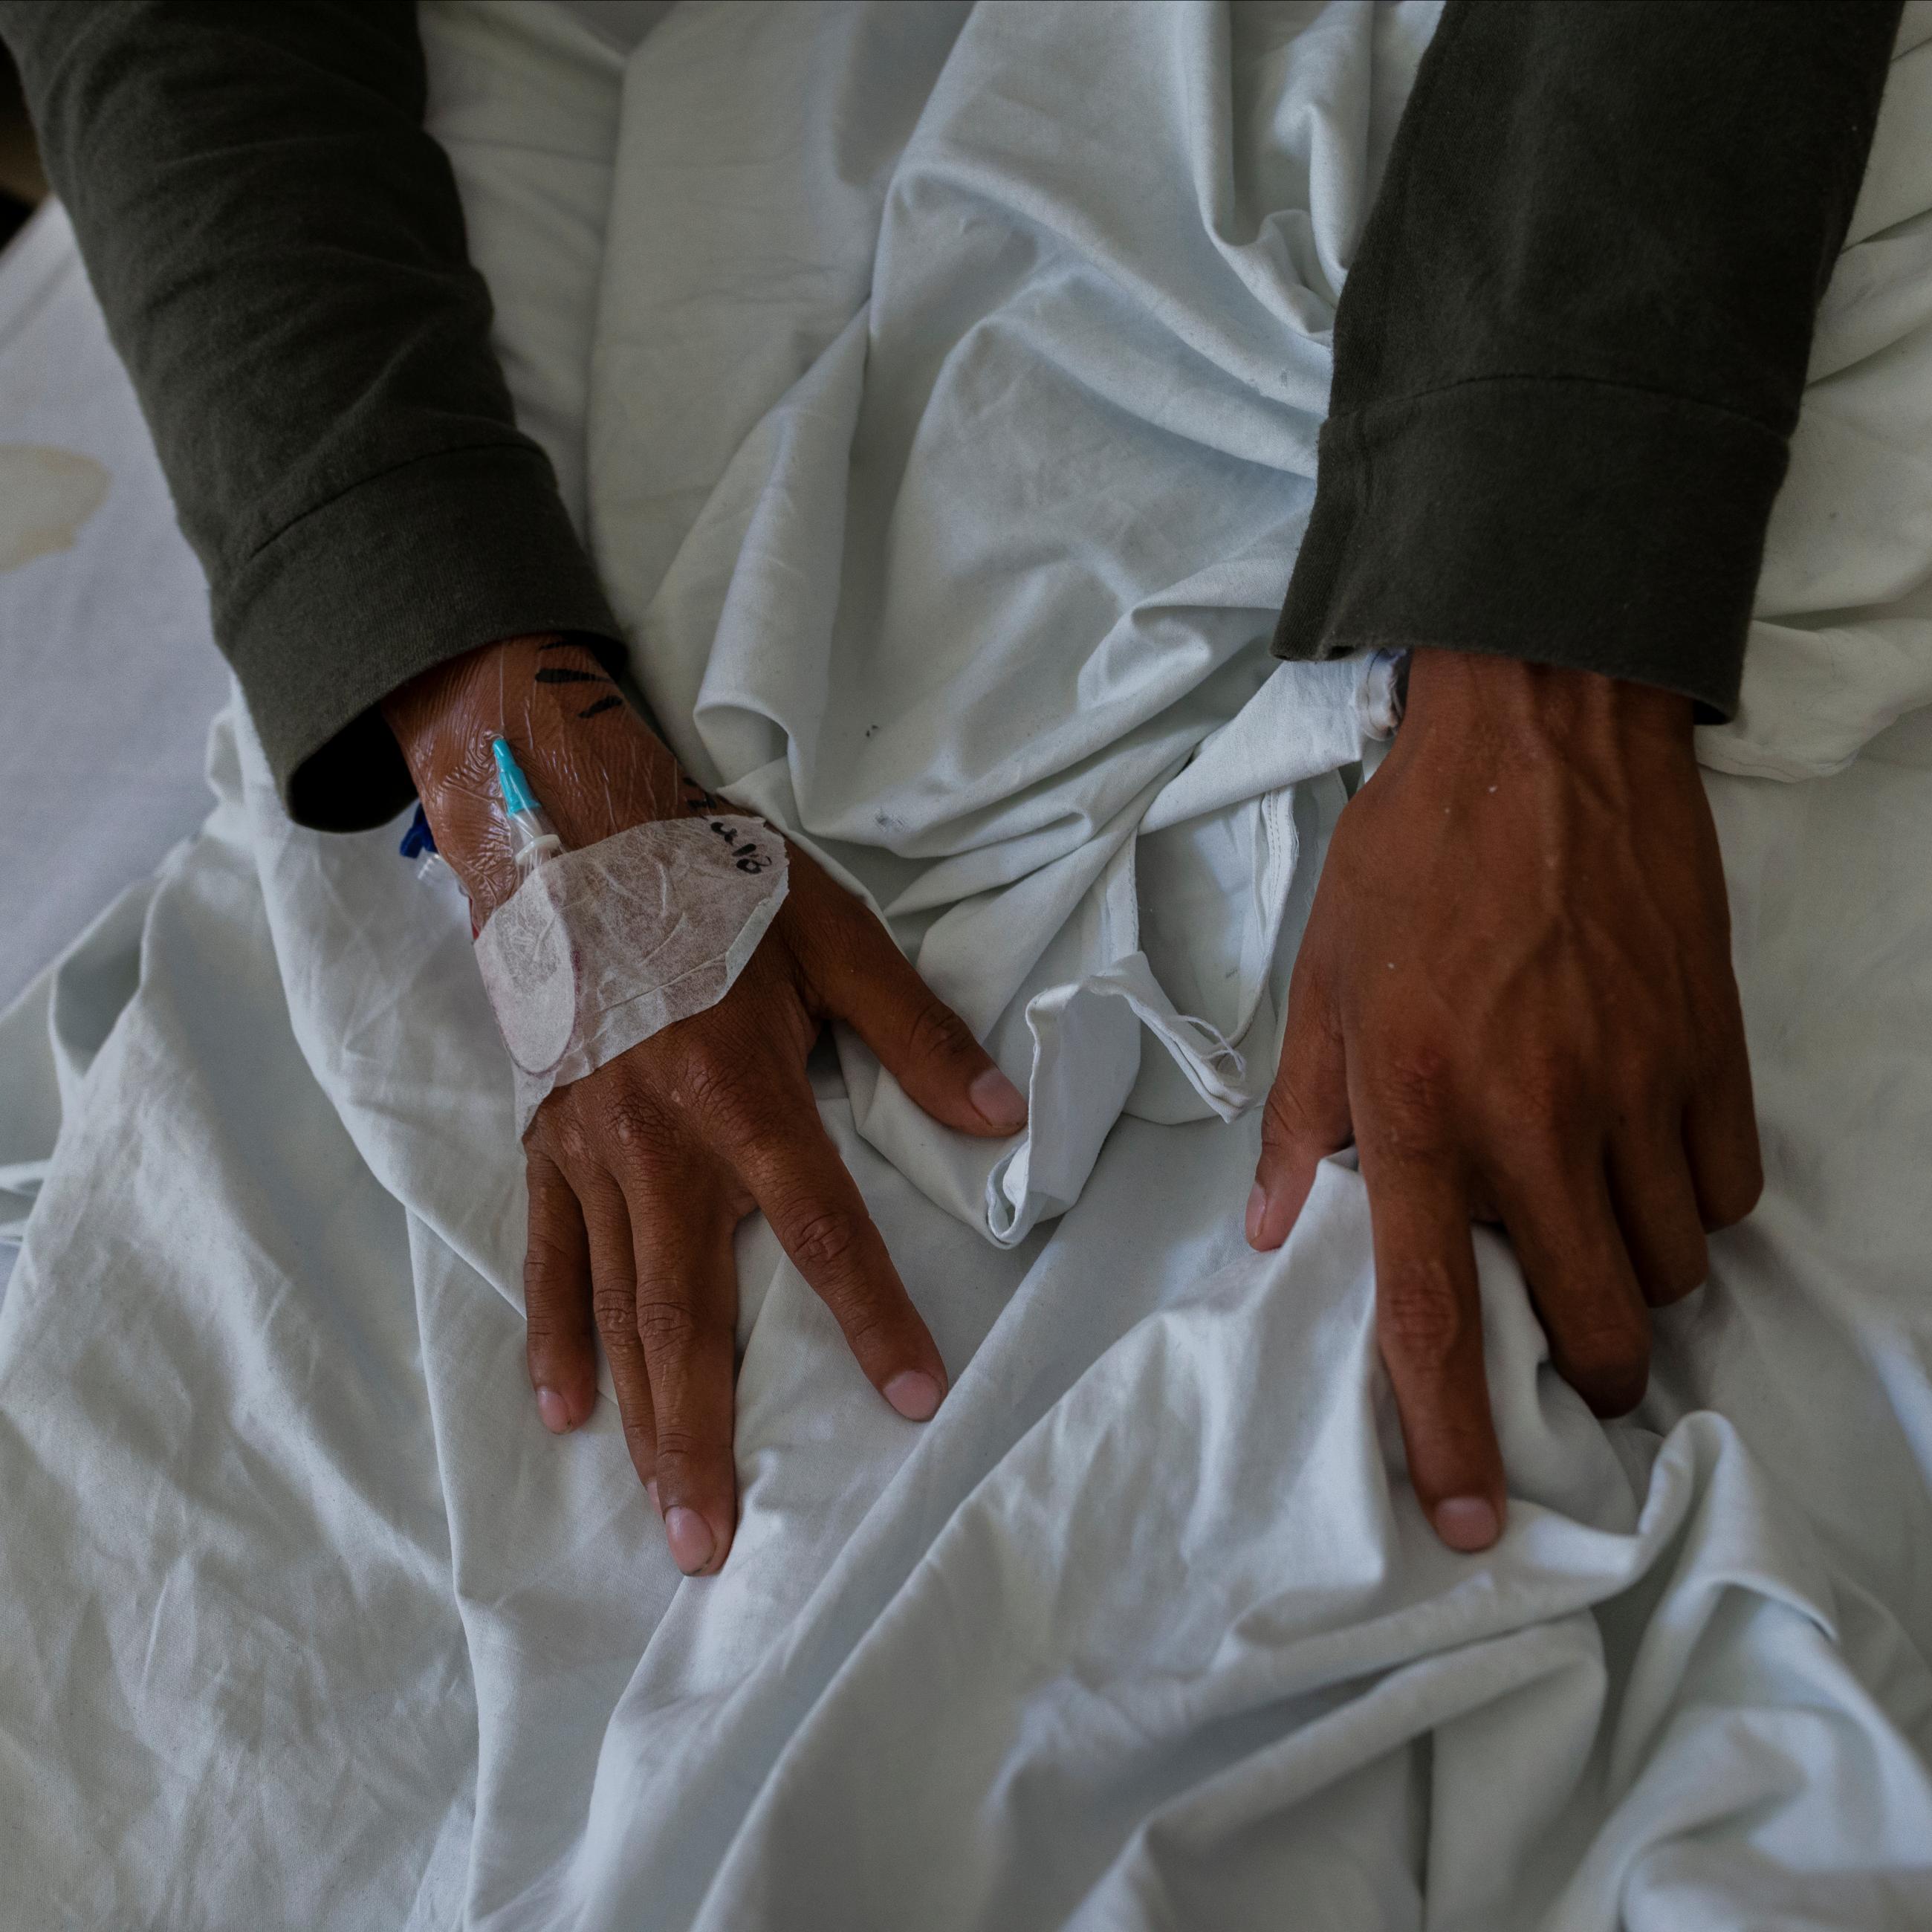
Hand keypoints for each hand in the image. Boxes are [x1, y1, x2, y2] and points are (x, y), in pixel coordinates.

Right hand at [385, 637, 1026, 1574]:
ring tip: (664, 1513)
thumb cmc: (716, 886)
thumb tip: (1002, 1111)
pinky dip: (554, 1334)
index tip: (912, 1402)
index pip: (822, 1231)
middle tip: (717, 1546)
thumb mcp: (835, 939)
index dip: (871, 1317)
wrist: (574, 836)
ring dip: (641, 1416)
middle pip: (688, 1310)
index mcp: (743, 1095)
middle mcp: (661, 1144)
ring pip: (617, 1305)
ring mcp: (592, 1151)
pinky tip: (565, 1411)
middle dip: (706, 1433)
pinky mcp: (545, 1142)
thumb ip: (914, 1032)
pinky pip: (547, 1254)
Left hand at [1247, 649, 1761, 1552]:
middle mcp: (1533, 1119)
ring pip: (1672, 1268)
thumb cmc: (1412, 857)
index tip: (1468, 1522)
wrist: (1539, 735)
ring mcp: (1638, 1088)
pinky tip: (1646, 1155)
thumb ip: (1299, 1120)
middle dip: (1587, 1374)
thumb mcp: (1322, 981)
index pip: (1433, 1311)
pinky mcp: (1713, 1051)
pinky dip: (1691, 1204)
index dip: (1447, 1435)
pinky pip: (1726, 1190)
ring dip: (1637, 1280)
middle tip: (1567, 1350)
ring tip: (1593, 1223)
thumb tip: (1265, 1233)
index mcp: (1417, 1108)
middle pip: (1596, 1325)